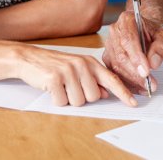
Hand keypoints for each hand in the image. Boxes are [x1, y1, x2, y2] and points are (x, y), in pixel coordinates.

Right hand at [16, 45, 136, 106]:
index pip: (111, 79)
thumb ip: (93, 80)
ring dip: (68, 99)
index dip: (123, 93)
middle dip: (82, 97)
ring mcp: (69, 71)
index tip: (133, 103)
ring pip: (79, 101)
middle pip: (94, 96)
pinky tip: (52, 88)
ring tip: (60, 86)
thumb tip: (106, 94)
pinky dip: (56, 100)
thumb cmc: (54, 65)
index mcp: (90, 62)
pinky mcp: (55, 78)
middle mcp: (82, 65)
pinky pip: (62, 102)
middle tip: (70, 87)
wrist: (28, 58)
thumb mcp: (77, 69)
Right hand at [103, 10, 162, 93]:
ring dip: (132, 81)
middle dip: (135, 73)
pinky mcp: (108, 57)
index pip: (129, 39)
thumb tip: (154, 62)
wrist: (147, 31)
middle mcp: (115, 31)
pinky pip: (114, 72)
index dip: (137, 57)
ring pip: (116, 66)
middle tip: (150, 84)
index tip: (147, 71)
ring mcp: (109, 45)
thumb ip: (162, 47)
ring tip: (147, 88)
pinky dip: (127, 83)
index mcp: (127, 20)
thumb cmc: (155, 32)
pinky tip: (139, 88)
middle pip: (121, 55)